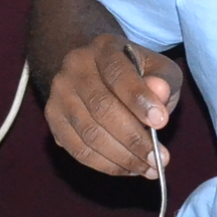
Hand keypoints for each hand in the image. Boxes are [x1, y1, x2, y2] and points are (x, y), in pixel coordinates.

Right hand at [43, 34, 184, 178]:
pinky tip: (129, 169)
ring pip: (88, 133)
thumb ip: (162, 79)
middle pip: (101, 107)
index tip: (162, 122)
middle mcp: (74, 67)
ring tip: (149, 169)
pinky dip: (106, 165)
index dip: (139, 99)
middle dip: (134, 138)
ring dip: (122, 158)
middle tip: (160, 159)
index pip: (118, 73)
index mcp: (103, 48)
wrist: (98, 72)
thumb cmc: (137, 73)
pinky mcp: (53, 118)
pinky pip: (78, 150)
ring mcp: (59, 93)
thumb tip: (160, 92)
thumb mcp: (158, 68)